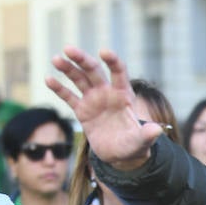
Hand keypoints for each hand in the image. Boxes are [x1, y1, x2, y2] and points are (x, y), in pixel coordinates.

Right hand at [46, 46, 161, 170]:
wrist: (121, 155)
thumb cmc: (134, 145)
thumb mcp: (142, 142)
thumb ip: (147, 135)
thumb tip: (157, 131)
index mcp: (124, 95)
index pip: (119, 72)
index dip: (113, 61)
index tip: (104, 52)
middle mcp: (107, 93)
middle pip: (94, 70)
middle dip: (82, 59)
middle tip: (69, 49)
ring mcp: (93, 100)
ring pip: (79, 79)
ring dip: (68, 69)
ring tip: (56, 59)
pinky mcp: (82, 110)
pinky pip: (69, 97)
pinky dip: (59, 88)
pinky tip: (48, 79)